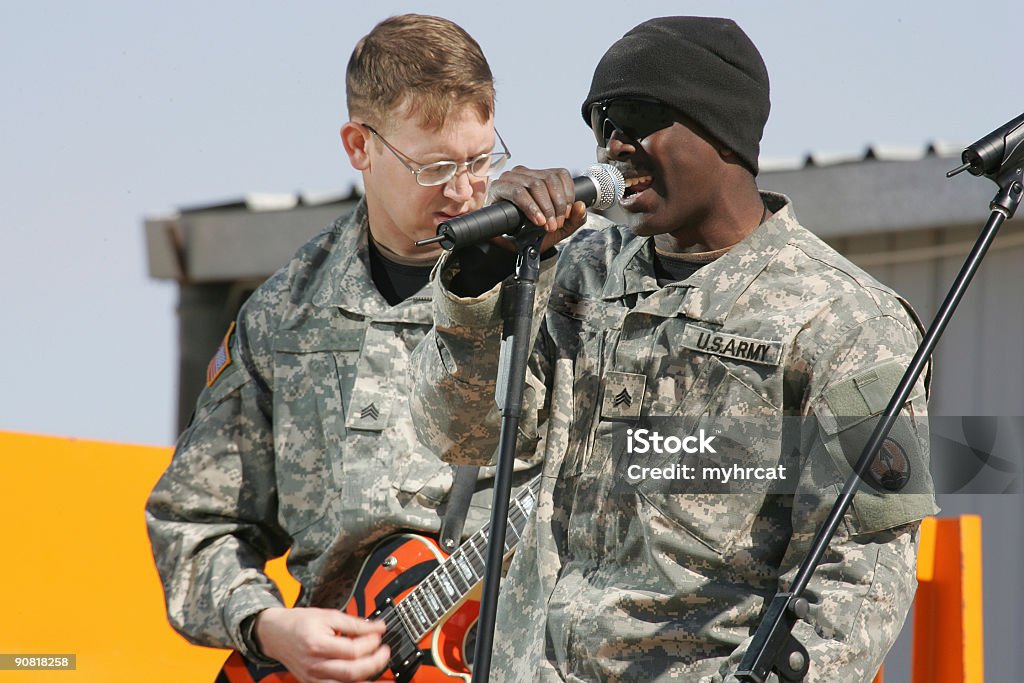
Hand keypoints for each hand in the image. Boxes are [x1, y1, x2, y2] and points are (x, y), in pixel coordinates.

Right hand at [254, 607, 389, 682]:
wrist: (275, 634)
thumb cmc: (299, 623)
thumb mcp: (327, 615)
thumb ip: (354, 623)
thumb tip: (378, 627)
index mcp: (317, 644)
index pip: (352, 650)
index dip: (370, 642)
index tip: (379, 634)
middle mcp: (315, 665)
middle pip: (351, 671)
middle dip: (374, 663)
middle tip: (385, 652)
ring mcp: (313, 678)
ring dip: (368, 680)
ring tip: (383, 674)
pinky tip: (365, 680)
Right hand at [489, 166, 588, 252]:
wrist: (511, 246)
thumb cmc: (533, 233)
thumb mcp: (560, 228)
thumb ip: (575, 219)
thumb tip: (581, 205)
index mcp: (540, 177)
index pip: (560, 174)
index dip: (567, 194)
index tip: (567, 214)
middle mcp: (526, 173)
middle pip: (550, 179)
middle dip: (557, 204)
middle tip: (555, 224)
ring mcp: (511, 178)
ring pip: (536, 184)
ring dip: (545, 207)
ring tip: (546, 224)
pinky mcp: (499, 187)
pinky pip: (518, 192)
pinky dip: (531, 207)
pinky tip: (537, 219)